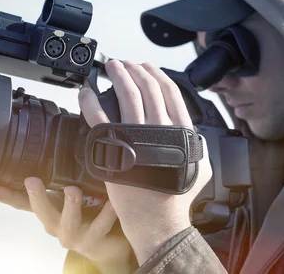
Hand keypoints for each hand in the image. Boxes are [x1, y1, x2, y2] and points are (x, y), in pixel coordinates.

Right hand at [0, 181, 134, 272]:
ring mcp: (74, 235)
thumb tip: (46, 147)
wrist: (106, 243)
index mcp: (47, 211)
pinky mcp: (94, 240)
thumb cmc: (83, 213)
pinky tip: (111, 201)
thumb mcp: (65, 195)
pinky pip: (101, 225)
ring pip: (69, 222)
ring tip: (73, 190)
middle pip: (41, 212)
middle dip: (36, 196)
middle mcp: (56, 225)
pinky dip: (106, 213)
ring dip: (70, 206)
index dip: (6, 195)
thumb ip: (56, 176)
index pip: (22, 202)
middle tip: (31, 180)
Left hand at [78, 60, 211, 264]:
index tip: (146, 65)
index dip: (156, 74)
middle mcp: (159, 128)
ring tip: (110, 67)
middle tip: (123, 63)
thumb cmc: (176, 198)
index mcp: (180, 130)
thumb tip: (195, 134)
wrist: (157, 220)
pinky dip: (90, 100)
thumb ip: (198, 147)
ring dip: (117, 76)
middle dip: (134, 70)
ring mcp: (136, 136)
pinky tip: (85, 91)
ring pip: (126, 95)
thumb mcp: (199, 169)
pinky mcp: (113, 146)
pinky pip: (98, 116)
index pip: (169, 92)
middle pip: (146, 88)